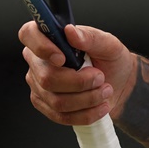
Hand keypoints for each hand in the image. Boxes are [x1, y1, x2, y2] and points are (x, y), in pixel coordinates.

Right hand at [20, 22, 137, 126]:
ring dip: (87, 99)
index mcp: (50, 38)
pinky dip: (85, 114)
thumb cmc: (111, 60)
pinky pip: (61, 116)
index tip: (62, 58)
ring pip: (56, 100)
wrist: (119, 84)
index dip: (41, 47)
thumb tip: (70, 31)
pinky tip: (99, 106)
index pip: (28, 34)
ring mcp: (39, 85)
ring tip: (104, 90)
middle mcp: (38, 61)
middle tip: (99, 77)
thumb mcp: (109, 44)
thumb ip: (90, 37)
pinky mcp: (46, 105)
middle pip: (47, 77)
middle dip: (79, 82)